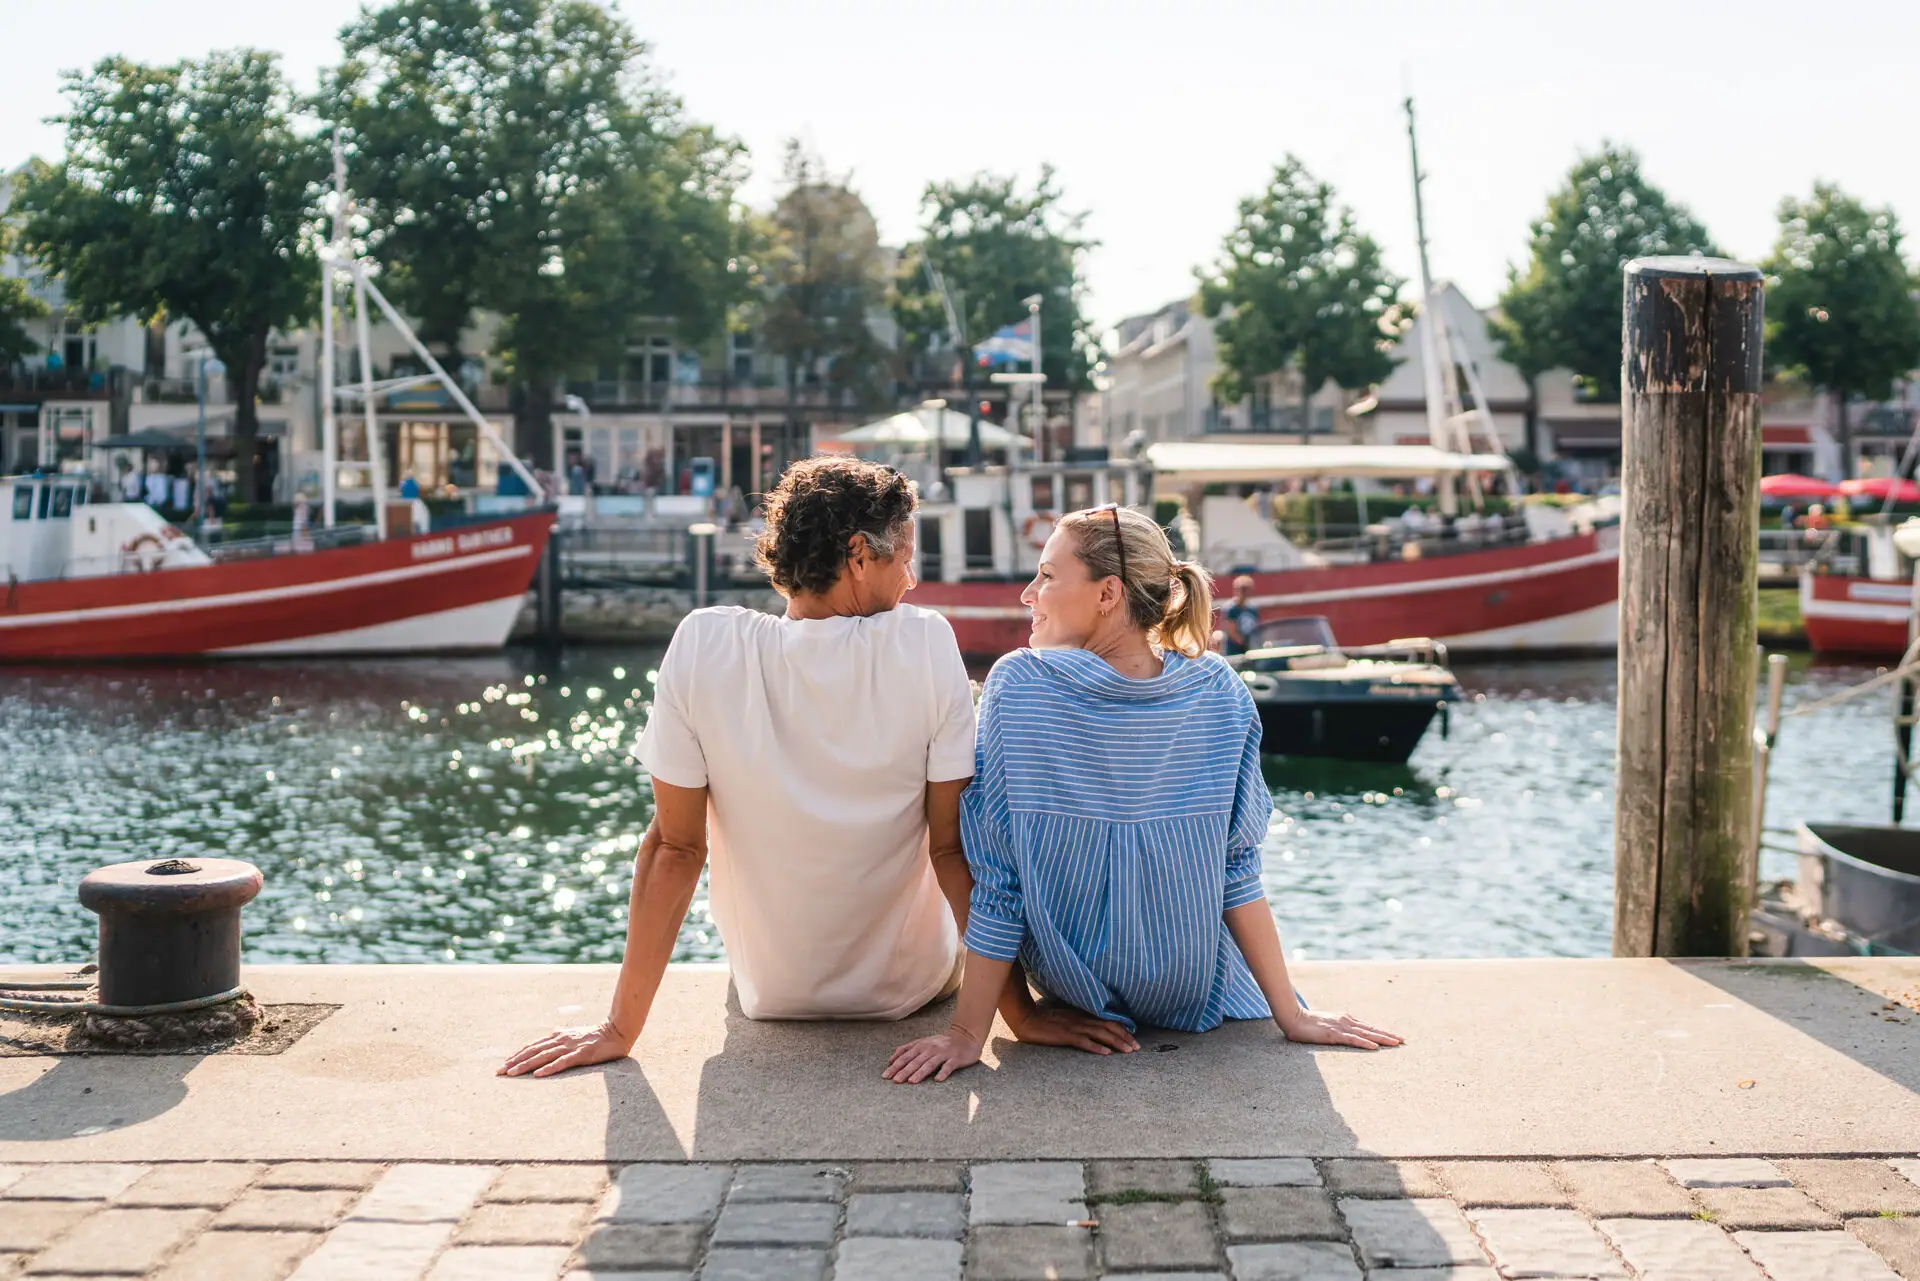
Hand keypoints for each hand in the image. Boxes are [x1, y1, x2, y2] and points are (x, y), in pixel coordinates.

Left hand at [498, 1021, 633, 1077]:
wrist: (617, 1030)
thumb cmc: (596, 1036)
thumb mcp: (574, 1036)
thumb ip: (560, 1041)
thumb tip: (546, 1046)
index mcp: (558, 1036)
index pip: (532, 1046)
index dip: (517, 1055)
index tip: (503, 1065)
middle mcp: (561, 1040)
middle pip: (533, 1051)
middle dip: (515, 1062)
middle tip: (499, 1072)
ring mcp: (570, 1047)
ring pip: (543, 1057)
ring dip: (526, 1065)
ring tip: (512, 1074)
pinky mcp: (581, 1054)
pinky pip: (562, 1062)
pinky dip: (549, 1068)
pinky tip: (538, 1075)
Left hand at [884, 1029, 984, 1083]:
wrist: (965, 1036)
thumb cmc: (941, 1043)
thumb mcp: (923, 1042)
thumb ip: (907, 1049)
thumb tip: (890, 1060)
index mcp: (922, 1045)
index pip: (905, 1056)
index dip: (895, 1066)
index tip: (885, 1076)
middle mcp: (931, 1048)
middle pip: (915, 1061)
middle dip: (904, 1071)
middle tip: (895, 1081)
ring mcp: (944, 1053)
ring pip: (930, 1064)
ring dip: (920, 1072)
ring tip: (912, 1081)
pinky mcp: (955, 1058)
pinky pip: (948, 1066)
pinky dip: (943, 1072)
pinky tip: (938, 1079)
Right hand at [1006, 1004, 1138, 1055]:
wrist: (1026, 1018)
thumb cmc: (1045, 1019)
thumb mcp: (1067, 1018)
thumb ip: (1080, 1021)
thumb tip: (1094, 1029)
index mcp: (1083, 1015)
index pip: (1108, 1021)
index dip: (1123, 1030)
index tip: (1134, 1040)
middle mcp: (1081, 1019)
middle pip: (1109, 1027)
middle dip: (1125, 1037)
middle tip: (1137, 1048)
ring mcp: (1073, 1027)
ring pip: (1100, 1034)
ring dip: (1116, 1042)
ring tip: (1128, 1051)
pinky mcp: (1064, 1035)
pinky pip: (1083, 1041)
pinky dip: (1095, 1047)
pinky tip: (1105, 1053)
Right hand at [1276, 1008, 1401, 1049]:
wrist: (1293, 1018)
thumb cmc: (1309, 1023)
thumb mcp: (1329, 1024)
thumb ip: (1340, 1028)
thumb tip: (1350, 1033)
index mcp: (1346, 1019)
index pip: (1369, 1027)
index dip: (1383, 1032)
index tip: (1397, 1037)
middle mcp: (1347, 1021)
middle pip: (1371, 1029)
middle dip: (1388, 1035)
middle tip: (1404, 1040)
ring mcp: (1340, 1027)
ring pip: (1366, 1034)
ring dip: (1382, 1038)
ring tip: (1396, 1043)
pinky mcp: (1333, 1035)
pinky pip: (1352, 1039)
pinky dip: (1364, 1043)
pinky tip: (1374, 1047)